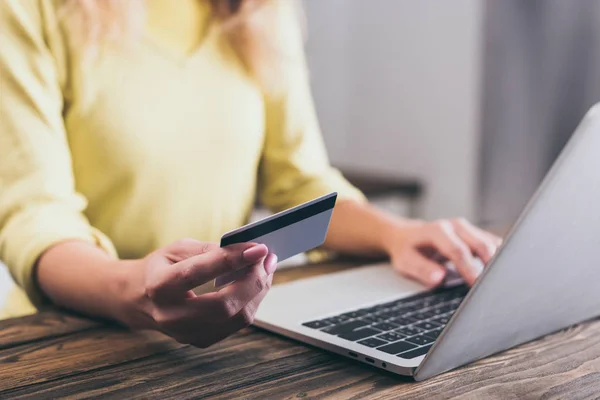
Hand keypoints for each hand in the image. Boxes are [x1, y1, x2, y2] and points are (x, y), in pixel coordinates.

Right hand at [117, 239, 277, 347]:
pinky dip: (251, 302)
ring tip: (265, 269)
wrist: (138, 298)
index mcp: (160, 285)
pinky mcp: (200, 340)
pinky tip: (255, 285)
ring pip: (236, 317)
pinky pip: (236, 324)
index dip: (232, 260)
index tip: (258, 248)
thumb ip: (209, 250)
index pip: (199, 273)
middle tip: (267, 259)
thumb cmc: (161, 268)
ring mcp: (185, 332)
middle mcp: (171, 314)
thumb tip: (247, 251)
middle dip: (253, 281)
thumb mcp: (177, 249)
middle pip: (224, 305)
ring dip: (258, 291)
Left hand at [383, 218, 501, 286]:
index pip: (458, 251)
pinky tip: (498, 273)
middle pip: (481, 244)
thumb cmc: (407, 250)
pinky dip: (498, 259)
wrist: (407, 236)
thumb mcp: (405, 261)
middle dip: (490, 266)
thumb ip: (422, 269)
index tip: (476, 285)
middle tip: (494, 287)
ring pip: (491, 243)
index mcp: (438, 230)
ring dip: (497, 262)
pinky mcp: (475, 234)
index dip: (469, 269)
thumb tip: (438, 278)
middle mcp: (455, 226)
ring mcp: (467, 229)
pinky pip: (492, 245)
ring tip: (499, 282)